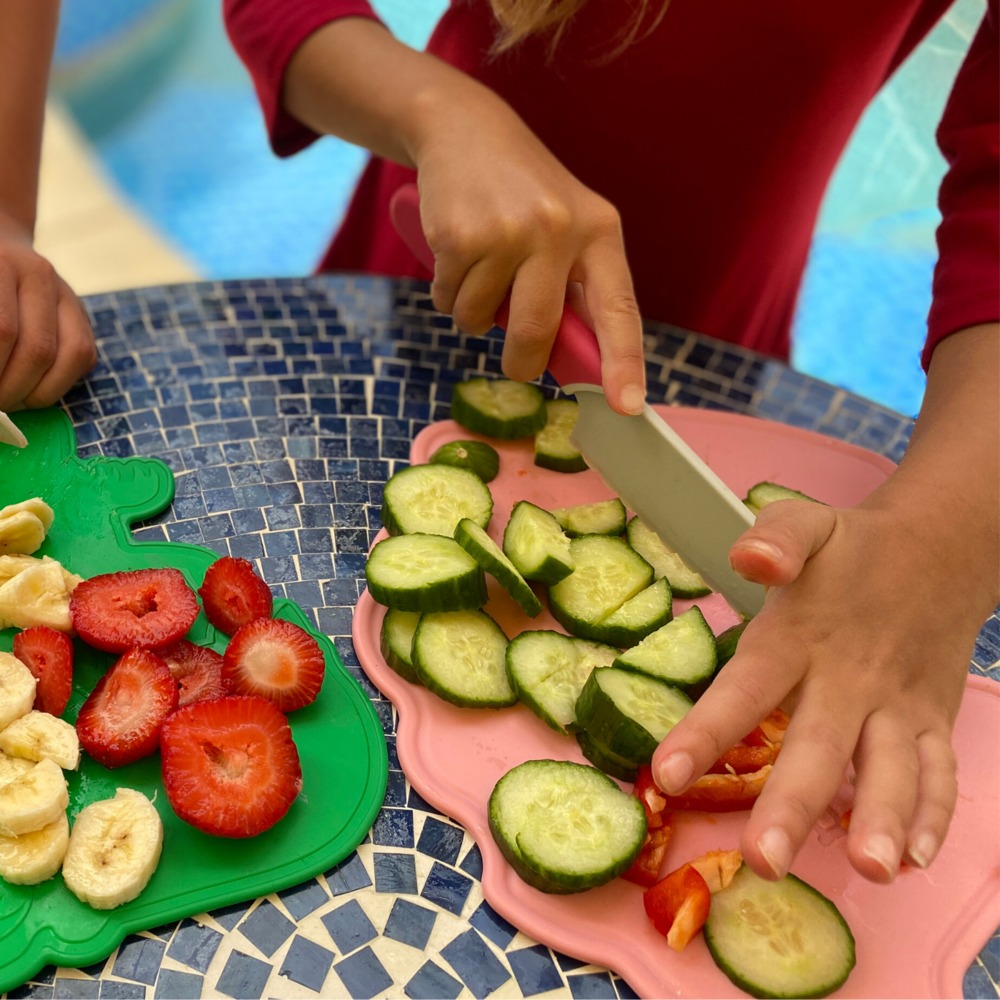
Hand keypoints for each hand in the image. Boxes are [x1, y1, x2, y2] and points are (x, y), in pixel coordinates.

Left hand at [0, 229, 96, 410]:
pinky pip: (83, 359)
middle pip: (37, 348)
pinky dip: (57, 385)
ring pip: (69, 356)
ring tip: (13, 403)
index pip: (4, 332)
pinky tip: (32, 392)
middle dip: (12, 389)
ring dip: (38, 393)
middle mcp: (40, 275)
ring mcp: (67, 294)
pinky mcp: (83, 315)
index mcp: (1, 265)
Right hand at [411, 93, 645, 415]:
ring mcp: (506, 232)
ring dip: (473, 314)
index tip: (628, 406)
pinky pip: (448, 300)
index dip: (623, 363)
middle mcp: (557, 230)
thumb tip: (576, 364)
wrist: (465, 129)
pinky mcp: (459, 236)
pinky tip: (456, 255)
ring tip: (479, 270)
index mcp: (598, 231)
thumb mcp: (567, 226)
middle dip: (521, 363)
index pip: (618, 309)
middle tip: (515, 365)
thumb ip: (575, 287)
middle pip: (537, 332)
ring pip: (481, 320)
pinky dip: (447, 292)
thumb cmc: (523, 192)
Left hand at [651, 493, 981, 883]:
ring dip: (881, 818)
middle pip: (819, 747)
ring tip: (871, 867)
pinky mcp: (930, 720)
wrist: (938, 553)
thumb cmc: (851, 551)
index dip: (706, 731)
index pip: (746, 688)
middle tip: (763, 860)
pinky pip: (938, 772)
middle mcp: (849, 678)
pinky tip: (914, 858)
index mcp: (800, 636)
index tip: (666, 774)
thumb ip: (774, 538)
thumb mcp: (805, 523)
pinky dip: (933, 815)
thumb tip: (749, 557)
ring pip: (892, 769)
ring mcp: (895, 704)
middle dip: (792, 806)